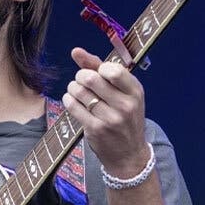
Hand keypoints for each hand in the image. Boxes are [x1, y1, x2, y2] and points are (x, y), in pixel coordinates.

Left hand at [63, 47, 149, 177]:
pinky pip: (74, 107)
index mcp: (136, 91)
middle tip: (81, 81)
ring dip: (73, 88)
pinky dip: (68, 100)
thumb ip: (100, 69)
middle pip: (91, 78)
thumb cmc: (124, 116)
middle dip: (80, 76)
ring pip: (80, 92)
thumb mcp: (122, 93)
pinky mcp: (96, 129)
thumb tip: (75, 51)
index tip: (97, 72)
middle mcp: (126, 105)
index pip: (113, 70)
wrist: (129, 153)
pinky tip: (72, 100)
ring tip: (76, 91)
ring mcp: (111, 118)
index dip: (98, 68)